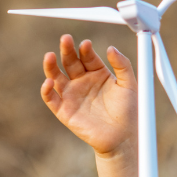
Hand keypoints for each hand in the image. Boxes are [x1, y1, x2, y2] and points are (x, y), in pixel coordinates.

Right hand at [40, 34, 135, 156]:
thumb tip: (110, 48)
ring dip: (51, 66)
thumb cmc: (128, 111)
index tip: (86, 44)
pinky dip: (46, 90)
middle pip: (70, 62)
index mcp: (97, 73)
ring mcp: (72, 95)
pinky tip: (49, 82)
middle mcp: (82, 82)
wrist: (123, 137)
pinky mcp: (64, 111)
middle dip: (67, 50)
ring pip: (56, 76)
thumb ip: (122, 65)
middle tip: (66, 39)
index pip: (87, 56)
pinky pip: (51, 98)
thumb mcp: (129, 85)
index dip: (85, 49)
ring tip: (50, 55)